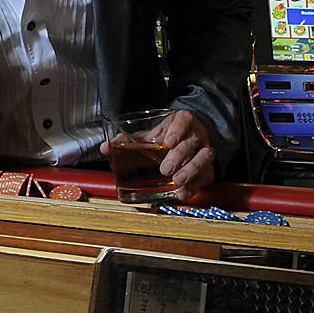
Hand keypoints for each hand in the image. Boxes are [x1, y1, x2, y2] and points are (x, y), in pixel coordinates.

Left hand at [99, 109, 216, 199]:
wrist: (190, 141)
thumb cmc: (167, 136)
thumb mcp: (150, 135)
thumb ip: (130, 140)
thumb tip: (105, 148)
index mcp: (182, 122)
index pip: (184, 120)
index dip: (177, 130)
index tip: (166, 141)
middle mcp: (196, 134)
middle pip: (192, 142)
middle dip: (179, 155)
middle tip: (165, 168)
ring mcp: (204, 150)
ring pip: (204, 157)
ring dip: (191, 170)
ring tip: (177, 180)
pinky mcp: (208, 168)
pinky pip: (205, 176)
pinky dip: (194, 186)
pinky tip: (182, 192)